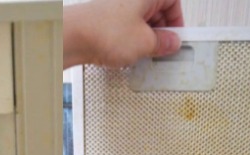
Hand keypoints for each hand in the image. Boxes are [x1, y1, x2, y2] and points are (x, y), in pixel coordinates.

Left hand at [64, 0, 183, 67]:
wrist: (71, 37)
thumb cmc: (103, 30)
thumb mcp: (144, 43)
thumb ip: (163, 43)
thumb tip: (171, 43)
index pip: (173, 1)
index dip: (178, 21)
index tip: (177, 38)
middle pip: (157, 11)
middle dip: (161, 31)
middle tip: (163, 49)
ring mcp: (117, 6)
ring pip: (141, 21)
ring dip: (146, 38)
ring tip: (144, 54)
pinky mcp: (105, 19)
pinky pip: (126, 28)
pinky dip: (131, 40)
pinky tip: (129, 54)